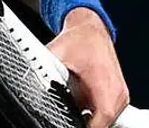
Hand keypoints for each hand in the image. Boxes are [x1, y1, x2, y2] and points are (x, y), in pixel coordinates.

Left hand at [47, 8, 129, 126]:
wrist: (91, 30)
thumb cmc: (78, 40)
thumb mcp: (56, 54)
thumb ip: (44, 70)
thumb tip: (28, 79)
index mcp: (104, 82)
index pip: (103, 116)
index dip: (88, 126)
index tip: (71, 124)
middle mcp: (116, 91)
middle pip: (105, 122)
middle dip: (84, 122)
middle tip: (65, 115)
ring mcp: (119, 94)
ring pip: (106, 119)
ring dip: (89, 118)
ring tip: (72, 105)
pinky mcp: (118, 95)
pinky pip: (107, 113)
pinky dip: (93, 113)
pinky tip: (79, 103)